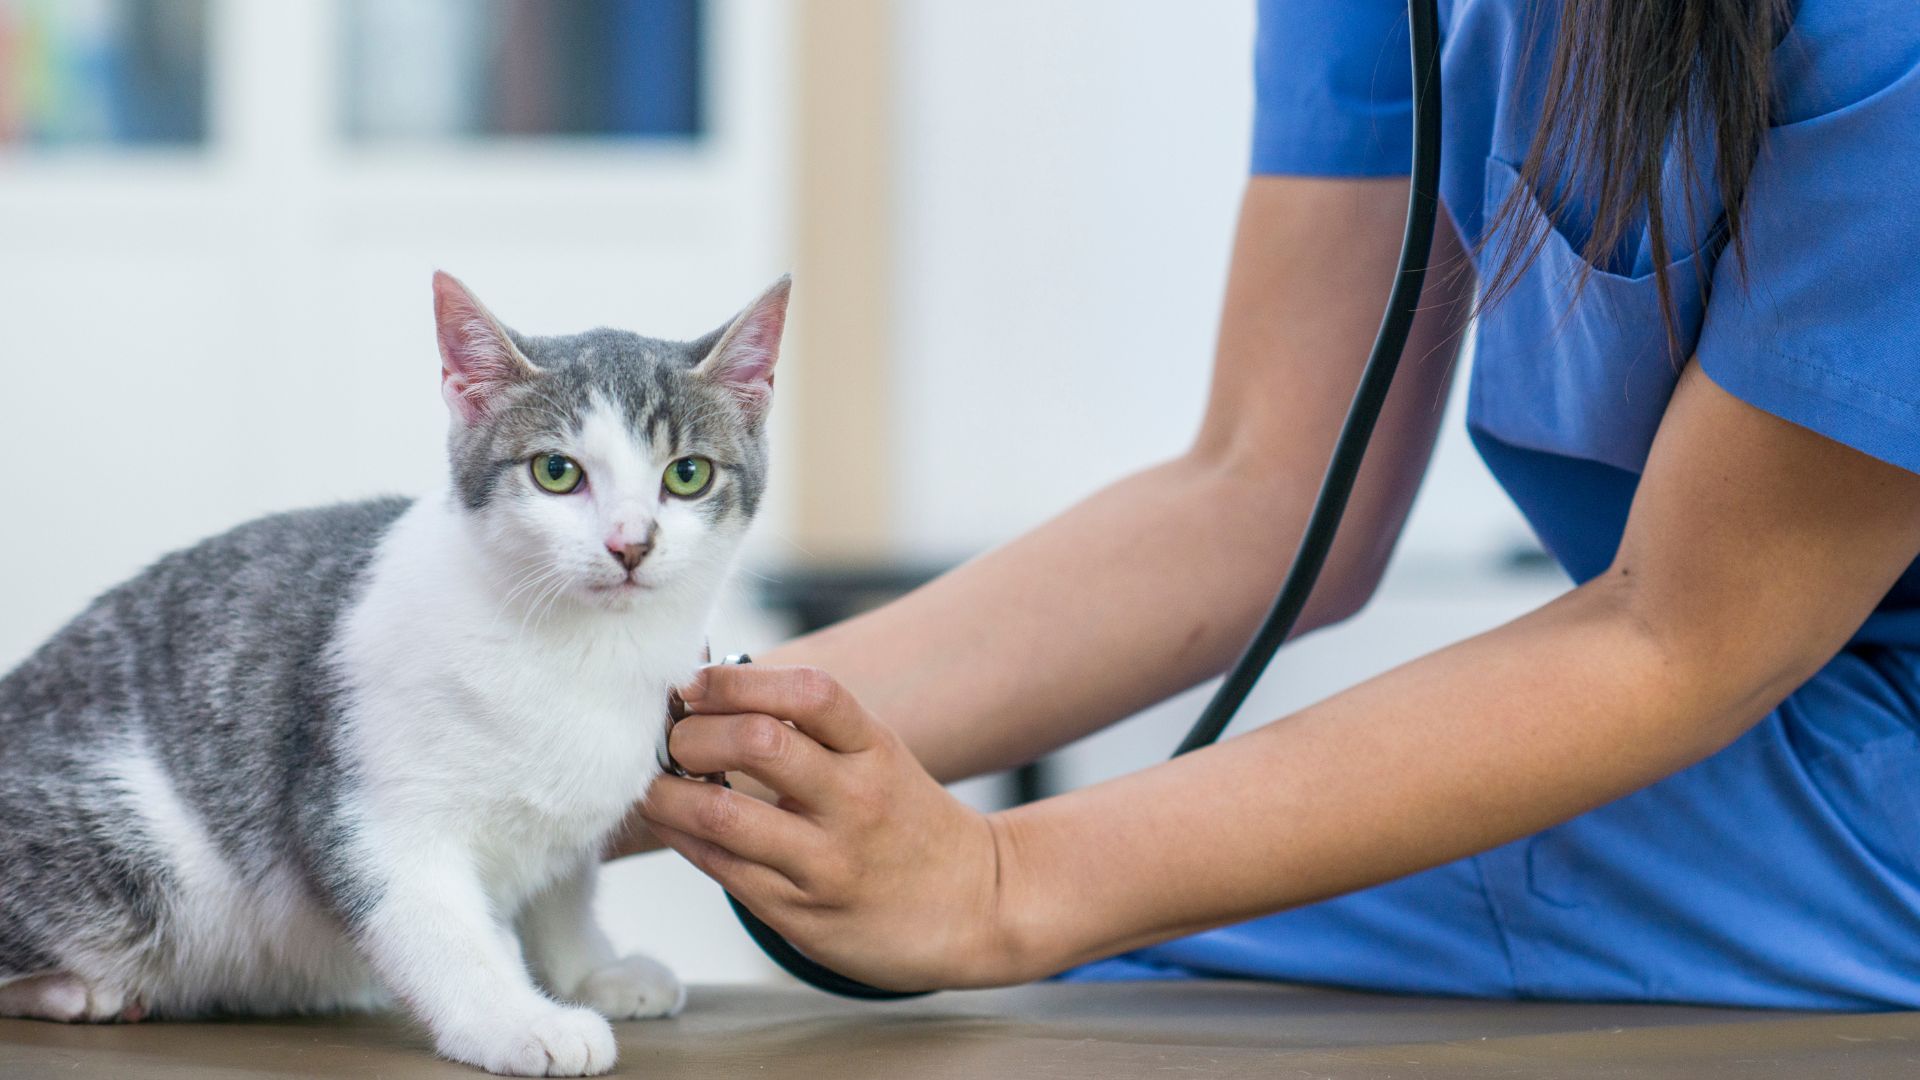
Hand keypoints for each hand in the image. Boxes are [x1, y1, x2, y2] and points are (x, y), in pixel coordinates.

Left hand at [639, 664, 1018, 990]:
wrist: (976, 907)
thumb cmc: (907, 821)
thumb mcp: (879, 759)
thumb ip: (810, 729)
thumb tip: (707, 694)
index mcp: (877, 750)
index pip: (809, 692)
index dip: (738, 678)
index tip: (694, 682)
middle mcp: (856, 801)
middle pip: (758, 742)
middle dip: (692, 734)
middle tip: (671, 738)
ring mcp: (828, 862)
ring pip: (723, 814)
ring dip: (666, 791)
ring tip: (652, 781)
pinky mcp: (801, 914)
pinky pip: (720, 868)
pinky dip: (680, 836)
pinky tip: (670, 820)